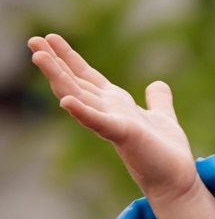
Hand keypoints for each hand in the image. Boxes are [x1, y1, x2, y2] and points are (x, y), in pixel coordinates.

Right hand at [28, 33, 214, 218]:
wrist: (177, 181)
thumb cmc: (166, 153)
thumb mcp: (162, 117)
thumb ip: (158, 101)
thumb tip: (157, 84)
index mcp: (116, 104)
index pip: (87, 76)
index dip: (69, 57)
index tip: (50, 37)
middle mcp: (109, 112)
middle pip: (76, 83)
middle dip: (54, 62)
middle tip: (32, 40)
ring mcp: (113, 123)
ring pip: (79, 97)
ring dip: (59, 78)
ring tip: (39, 57)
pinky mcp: (124, 136)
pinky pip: (99, 122)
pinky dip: (83, 112)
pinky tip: (66, 102)